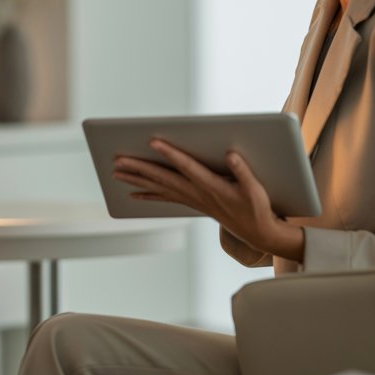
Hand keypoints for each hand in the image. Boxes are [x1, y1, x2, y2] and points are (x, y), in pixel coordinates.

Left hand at [114, 140, 304, 261]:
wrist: (258, 233)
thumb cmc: (258, 209)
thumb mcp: (256, 190)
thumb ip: (243, 172)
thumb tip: (231, 154)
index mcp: (212, 187)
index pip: (187, 167)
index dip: (170, 154)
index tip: (153, 142)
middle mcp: (197, 194)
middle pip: (163, 178)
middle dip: (140, 168)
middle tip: (117, 159)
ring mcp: (193, 199)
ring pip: (160, 187)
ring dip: (137, 179)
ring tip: (116, 171)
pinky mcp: (193, 203)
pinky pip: (165, 198)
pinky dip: (148, 194)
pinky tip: (133, 193)